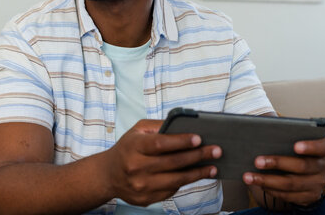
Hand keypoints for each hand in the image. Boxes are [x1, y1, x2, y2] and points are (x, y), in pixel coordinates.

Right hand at [105, 119, 221, 205]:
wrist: (108, 175)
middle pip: (172, 162)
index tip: (199, 139)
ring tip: (213, 167)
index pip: (160, 144)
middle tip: (216, 151)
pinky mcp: (146, 199)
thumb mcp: (137, 131)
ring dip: (198, 173)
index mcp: (133, 147)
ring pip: (175, 180)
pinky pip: (171, 190)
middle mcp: (136, 167)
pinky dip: (186, 182)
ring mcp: (141, 185)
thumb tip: (184, 125)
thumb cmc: (127, 148)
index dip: (181, 141)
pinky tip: (197, 175)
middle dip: (197, 156)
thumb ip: (158, 126)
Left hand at [243, 137, 324, 206]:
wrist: (303, 169)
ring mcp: (318, 183)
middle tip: (257, 161)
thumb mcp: (295, 136)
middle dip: (277, 163)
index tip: (295, 146)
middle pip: (302, 166)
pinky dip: (271, 189)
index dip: (312, 146)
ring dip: (267, 180)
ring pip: (292, 184)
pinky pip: (289, 196)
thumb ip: (285, 131)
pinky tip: (258, 184)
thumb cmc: (293, 146)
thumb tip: (262, 126)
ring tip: (248, 176)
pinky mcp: (310, 197)